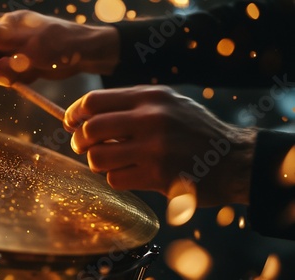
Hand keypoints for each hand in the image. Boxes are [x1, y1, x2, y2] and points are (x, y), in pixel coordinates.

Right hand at [0, 10, 119, 85]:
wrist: (84, 56)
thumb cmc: (60, 42)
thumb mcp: (32, 42)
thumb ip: (4, 38)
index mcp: (4, 24)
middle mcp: (4, 37)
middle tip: (5, 68)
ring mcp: (12, 53)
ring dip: (4, 74)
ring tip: (25, 71)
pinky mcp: (20, 67)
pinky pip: (8, 77)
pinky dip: (17, 79)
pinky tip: (32, 75)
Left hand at [64, 85, 256, 206]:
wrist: (234, 159)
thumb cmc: (193, 130)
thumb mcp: (167, 103)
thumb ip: (129, 105)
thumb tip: (83, 116)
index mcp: (150, 97)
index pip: (94, 101)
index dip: (74, 113)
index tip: (70, 123)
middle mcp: (151, 119)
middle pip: (90, 129)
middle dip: (78, 141)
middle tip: (82, 146)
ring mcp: (154, 149)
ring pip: (98, 158)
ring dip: (96, 162)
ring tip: (108, 161)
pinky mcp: (158, 176)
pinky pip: (115, 179)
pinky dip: (115, 178)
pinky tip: (128, 174)